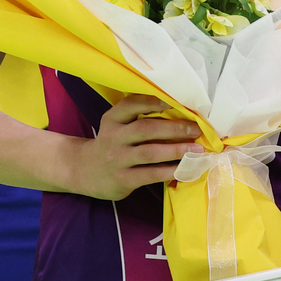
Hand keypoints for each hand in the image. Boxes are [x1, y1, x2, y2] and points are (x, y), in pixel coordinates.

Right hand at [71, 93, 199, 200]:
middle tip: (196, 129)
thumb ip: (138, 118)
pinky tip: (185, 169)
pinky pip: (150, 174)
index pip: (132, 105)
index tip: (177, 101)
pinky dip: (169, 171)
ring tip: (197, 150)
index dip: (154, 102)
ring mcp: (117, 159)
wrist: (83, 171)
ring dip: (176, 150)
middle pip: (145, 129)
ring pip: (149, 152)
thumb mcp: (116, 126)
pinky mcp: (123, 179)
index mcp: (113, 119)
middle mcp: (113, 137)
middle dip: (174, 127)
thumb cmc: (111, 144)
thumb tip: (181, 113)